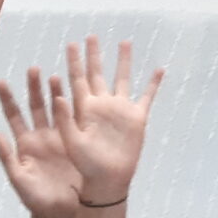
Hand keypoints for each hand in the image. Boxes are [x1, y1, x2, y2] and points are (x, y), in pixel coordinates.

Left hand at [0, 69, 82, 217]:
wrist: (62, 211)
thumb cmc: (37, 200)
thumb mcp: (19, 179)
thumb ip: (7, 157)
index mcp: (24, 144)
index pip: (13, 116)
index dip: (7, 99)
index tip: (0, 81)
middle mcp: (41, 136)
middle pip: (35, 106)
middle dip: (33, 87)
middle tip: (32, 69)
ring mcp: (59, 137)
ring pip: (56, 109)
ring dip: (55, 92)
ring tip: (54, 74)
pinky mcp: (76, 142)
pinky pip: (75, 120)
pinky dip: (75, 105)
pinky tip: (77, 90)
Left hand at [54, 36, 163, 205]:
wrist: (107, 181)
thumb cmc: (84, 167)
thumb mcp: (69, 143)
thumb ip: (63, 120)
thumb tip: (58, 97)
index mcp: (83, 110)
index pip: (76, 80)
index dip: (73, 62)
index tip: (71, 44)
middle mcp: (101, 106)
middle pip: (97, 74)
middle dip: (94, 55)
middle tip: (90, 36)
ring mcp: (119, 110)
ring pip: (122, 79)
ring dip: (123, 61)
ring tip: (125, 42)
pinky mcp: (137, 118)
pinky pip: (147, 96)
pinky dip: (153, 83)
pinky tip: (159, 68)